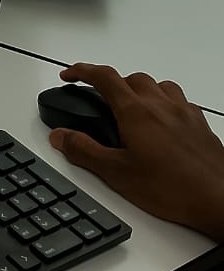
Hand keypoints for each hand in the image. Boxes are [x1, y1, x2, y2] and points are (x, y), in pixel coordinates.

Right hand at [49, 62, 223, 240]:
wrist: (219, 199)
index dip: (82, 71)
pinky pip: (179, 99)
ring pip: (157, 85)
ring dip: (139, 89)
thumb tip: (61, 136)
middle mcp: (161, 105)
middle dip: (110, 82)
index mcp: (136, 112)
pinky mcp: (200, 123)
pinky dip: (164, 101)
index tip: (69, 75)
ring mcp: (183, 112)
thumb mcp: (117, 173)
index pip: (103, 77)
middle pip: (130, 77)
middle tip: (97, 97)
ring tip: (130, 106)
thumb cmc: (175, 188)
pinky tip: (162, 121)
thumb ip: (84, 151)